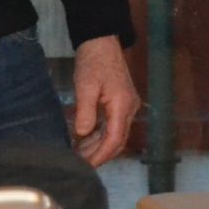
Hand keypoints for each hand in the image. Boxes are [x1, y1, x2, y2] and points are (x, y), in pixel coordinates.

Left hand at [70, 35, 139, 166]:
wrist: (101, 42)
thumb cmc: (93, 62)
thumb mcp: (85, 86)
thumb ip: (85, 112)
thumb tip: (82, 135)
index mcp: (122, 106)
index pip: (114, 139)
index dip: (100, 155)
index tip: (85, 166)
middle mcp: (129, 109)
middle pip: (118, 141)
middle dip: (100, 155)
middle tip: (80, 164)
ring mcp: (127, 106)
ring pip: (116, 134)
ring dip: (99, 146)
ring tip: (79, 154)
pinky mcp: (122, 103)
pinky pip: (113, 125)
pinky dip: (101, 135)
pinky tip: (86, 139)